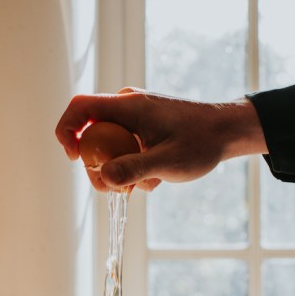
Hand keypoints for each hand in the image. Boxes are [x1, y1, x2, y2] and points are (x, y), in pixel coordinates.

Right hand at [55, 88, 266, 191]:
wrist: (228, 132)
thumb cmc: (202, 142)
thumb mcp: (168, 162)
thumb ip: (134, 169)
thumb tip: (102, 177)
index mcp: (127, 106)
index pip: (79, 107)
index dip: (66, 130)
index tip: (74, 158)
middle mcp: (126, 107)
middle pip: (90, 133)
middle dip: (95, 164)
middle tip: (110, 189)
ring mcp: (134, 118)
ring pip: (106, 145)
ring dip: (117, 170)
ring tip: (143, 185)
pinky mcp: (142, 128)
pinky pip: (122, 147)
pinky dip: (130, 166)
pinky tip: (153, 178)